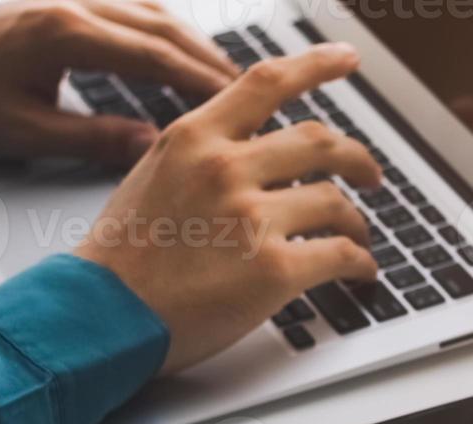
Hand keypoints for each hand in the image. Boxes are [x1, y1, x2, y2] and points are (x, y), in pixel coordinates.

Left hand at [0, 0, 237, 166]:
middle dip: (214, 61)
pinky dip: (169, 33)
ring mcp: (73, 1)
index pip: (155, 55)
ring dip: (196, 45)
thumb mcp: (25, 133)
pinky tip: (188, 54)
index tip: (244, 103)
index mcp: (65, 32)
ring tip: (234, 79)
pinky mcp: (70, 6)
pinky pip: (136, 11)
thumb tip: (152, 146)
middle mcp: (74, 5)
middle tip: (260, 92)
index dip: (204, 81)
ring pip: (155, 14)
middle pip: (164, 28)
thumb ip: (93, 138)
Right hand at [75, 45, 382, 375]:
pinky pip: (341, 255)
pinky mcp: (274, 268)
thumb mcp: (153, 178)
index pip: (266, 82)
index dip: (315, 65)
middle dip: (357, 159)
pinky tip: (361, 272)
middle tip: (371, 175)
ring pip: (336, 201)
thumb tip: (248, 154)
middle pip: (320, 143)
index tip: (346, 58)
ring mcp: (252, 217)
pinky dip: (361, 263)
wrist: (101, 315)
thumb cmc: (122, 260)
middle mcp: (226, 167)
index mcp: (194, 138)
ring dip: (357, 221)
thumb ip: (201, 157)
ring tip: (358, 236)